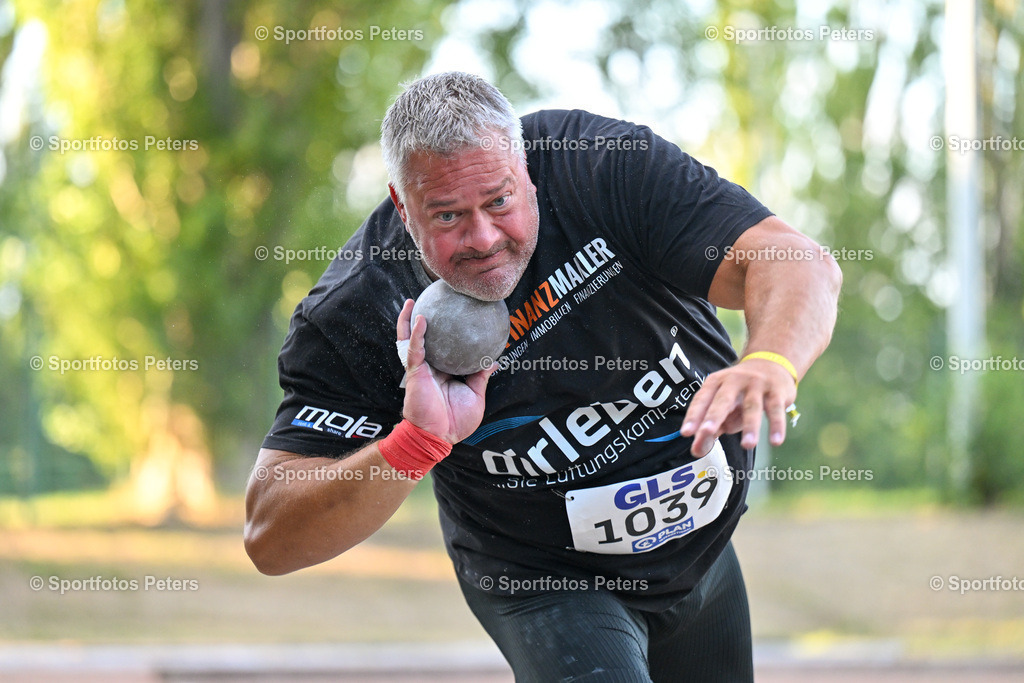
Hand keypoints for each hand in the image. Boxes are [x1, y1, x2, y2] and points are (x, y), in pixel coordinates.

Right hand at [397, 299, 494, 443]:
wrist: (439, 437)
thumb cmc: (455, 421)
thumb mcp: (475, 395)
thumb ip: (481, 376)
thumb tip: (495, 360)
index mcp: (442, 371)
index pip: (442, 346)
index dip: (444, 331)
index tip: (452, 313)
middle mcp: (429, 366)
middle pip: (421, 338)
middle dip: (419, 319)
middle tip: (426, 300)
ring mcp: (420, 368)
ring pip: (410, 339)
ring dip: (408, 320)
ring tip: (411, 301)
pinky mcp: (414, 372)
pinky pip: (414, 349)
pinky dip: (416, 333)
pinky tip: (420, 319)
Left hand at [680, 359, 796, 456]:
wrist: (771, 364)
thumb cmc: (740, 393)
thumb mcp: (724, 406)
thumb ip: (711, 427)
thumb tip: (697, 451)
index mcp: (715, 383)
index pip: (702, 400)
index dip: (694, 416)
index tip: (686, 433)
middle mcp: (733, 380)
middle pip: (723, 400)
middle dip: (714, 416)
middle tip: (706, 433)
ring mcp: (756, 384)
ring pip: (752, 406)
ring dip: (750, 426)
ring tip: (747, 446)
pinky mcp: (776, 391)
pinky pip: (776, 410)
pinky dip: (777, 426)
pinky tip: (776, 441)